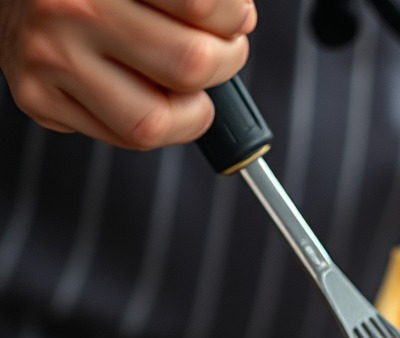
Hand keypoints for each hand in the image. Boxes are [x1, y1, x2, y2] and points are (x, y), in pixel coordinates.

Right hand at [0, 0, 256, 148]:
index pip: (202, 6)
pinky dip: (155, 126)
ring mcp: (50, 58)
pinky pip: (125, 140)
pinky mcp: (38, 99)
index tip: (234, 20)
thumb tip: (238, 20)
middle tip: (220, 54)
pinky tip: (147, 95)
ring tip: (190, 89)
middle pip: (190, 64)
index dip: (234, 19)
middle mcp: (70, 8)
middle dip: (225, 65)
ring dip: (194, 114)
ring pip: (157, 121)